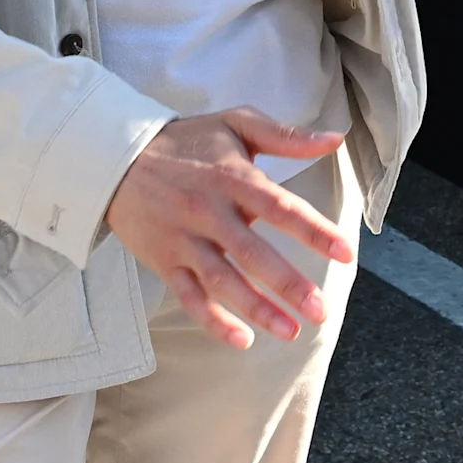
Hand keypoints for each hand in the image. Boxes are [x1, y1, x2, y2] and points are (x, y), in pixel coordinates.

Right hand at [106, 108, 352, 348]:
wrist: (116, 157)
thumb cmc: (187, 140)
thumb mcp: (236, 123)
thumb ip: (287, 136)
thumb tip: (336, 139)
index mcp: (232, 178)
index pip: (280, 207)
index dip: (314, 231)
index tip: (346, 254)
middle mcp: (208, 212)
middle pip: (252, 253)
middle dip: (288, 284)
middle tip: (321, 310)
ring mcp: (184, 240)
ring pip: (222, 282)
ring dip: (257, 309)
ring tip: (291, 331)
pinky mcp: (165, 262)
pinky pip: (190, 297)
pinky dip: (213, 321)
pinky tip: (241, 339)